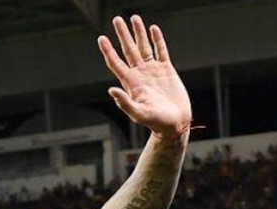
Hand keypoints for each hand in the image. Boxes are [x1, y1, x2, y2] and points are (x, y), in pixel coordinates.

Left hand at [98, 15, 191, 138]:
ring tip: (134, 18)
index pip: (116, 62)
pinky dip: (157, 40)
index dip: (108, 50)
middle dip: (123, 34)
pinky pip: (161, 50)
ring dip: (139, 33)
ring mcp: (153, 71)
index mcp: (131, 83)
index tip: (101, 38)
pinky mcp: (167, 70)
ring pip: (144, 47)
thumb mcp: (138, 113)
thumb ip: (124, 103)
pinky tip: (153, 29)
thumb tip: (111, 90)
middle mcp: (140, 74)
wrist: (175, 123)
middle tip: (117, 19)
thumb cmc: (155, 122)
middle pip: (128, 50)